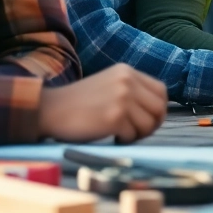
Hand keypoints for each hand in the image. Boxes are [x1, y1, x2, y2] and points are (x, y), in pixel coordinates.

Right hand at [39, 63, 166, 143]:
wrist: (50, 109)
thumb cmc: (79, 103)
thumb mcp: (109, 85)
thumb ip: (132, 90)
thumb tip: (158, 111)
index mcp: (127, 71)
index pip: (161, 91)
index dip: (158, 109)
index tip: (148, 120)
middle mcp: (127, 81)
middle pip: (159, 109)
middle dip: (152, 125)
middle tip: (136, 132)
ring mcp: (122, 98)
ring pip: (149, 124)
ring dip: (137, 134)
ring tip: (121, 133)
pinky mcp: (114, 117)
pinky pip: (132, 135)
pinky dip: (124, 140)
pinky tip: (110, 136)